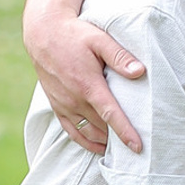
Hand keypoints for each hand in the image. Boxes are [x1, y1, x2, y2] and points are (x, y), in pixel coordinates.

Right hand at [24, 0, 142, 153]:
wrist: (43, 33)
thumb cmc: (75, 34)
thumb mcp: (99, 39)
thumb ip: (120, 57)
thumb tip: (140, 72)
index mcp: (87, 84)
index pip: (111, 115)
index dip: (125, 132)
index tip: (138, 147)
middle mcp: (74, 99)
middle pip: (102, 127)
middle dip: (119, 140)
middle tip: (138, 148)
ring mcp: (64, 104)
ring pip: (88, 132)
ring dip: (105, 142)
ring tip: (122, 150)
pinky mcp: (57, 106)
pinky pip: (72, 131)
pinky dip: (86, 141)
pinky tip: (99, 146)